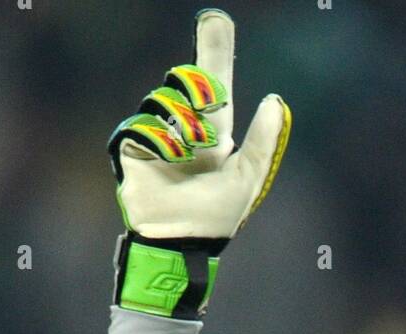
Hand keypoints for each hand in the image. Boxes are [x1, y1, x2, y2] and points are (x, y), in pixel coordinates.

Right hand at [106, 9, 290, 317]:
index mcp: (212, 132)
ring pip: (166, 99)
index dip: (214, 50)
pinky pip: (145, 123)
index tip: (217, 18)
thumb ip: (261, 140)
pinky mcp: (131, 143)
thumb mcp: (247, 177)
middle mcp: (182, 126)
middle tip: (206, 126)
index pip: (213, 83)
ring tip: (187, 158)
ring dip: (183, 128)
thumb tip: (274, 99)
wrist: (181, 240)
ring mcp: (155, 133)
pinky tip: (168, 162)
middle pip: (187, 80)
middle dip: (199, 95)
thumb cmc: (216, 217)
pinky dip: (161, 141)